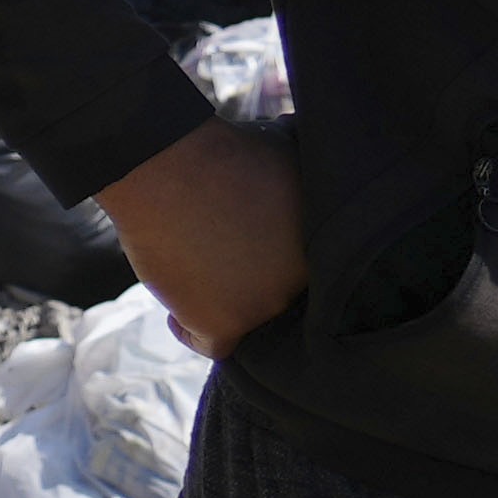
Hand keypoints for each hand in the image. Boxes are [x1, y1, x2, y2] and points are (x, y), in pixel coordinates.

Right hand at [93, 125, 305, 353]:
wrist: (170, 168)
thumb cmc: (225, 152)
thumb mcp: (291, 153)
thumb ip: (309, 176)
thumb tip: (327, 159)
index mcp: (327, 245)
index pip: (310, 273)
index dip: (281, 261)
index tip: (256, 251)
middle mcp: (304, 282)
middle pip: (279, 297)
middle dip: (255, 281)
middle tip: (226, 266)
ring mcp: (266, 305)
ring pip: (249, 320)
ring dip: (225, 305)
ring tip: (201, 285)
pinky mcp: (224, 325)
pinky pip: (214, 345)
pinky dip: (191, 331)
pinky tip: (178, 314)